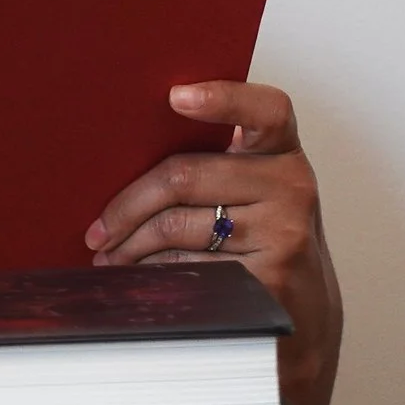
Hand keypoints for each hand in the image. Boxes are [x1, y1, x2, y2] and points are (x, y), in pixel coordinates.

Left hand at [85, 82, 342, 404]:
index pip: (263, 110)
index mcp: (282, 151)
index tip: (176, 96)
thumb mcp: (254, 189)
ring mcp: (284, 233)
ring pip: (175, 226)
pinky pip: (186, 267)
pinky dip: (152, 274)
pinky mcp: (269, 278)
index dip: (221, 97)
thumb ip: (215, 159)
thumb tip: (125, 153)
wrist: (306, 309)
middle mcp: (291, 185)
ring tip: (111, 255)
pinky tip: (139, 277)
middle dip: (127, 206)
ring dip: (130, 246)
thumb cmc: (263, 238)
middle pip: (183, 176)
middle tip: (98, 230)